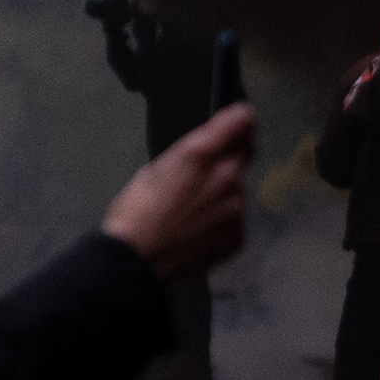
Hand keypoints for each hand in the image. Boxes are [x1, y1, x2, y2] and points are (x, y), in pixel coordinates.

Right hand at [104, 103, 255, 280]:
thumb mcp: (155, 169)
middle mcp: (226, 178)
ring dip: (224, 195)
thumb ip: (190, 157)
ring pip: (237, 193)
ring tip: (194, 212)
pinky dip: (222, 223)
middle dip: (232, 156)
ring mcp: (236, 210)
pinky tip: (199, 232)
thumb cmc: (136, 212)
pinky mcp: (238, 237)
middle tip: (210, 170)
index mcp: (200, 155)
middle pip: (244, 156)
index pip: (240, 123)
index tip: (242, 119)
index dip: (241, 119)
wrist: (136, 260)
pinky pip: (235, 222)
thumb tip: (208, 152)